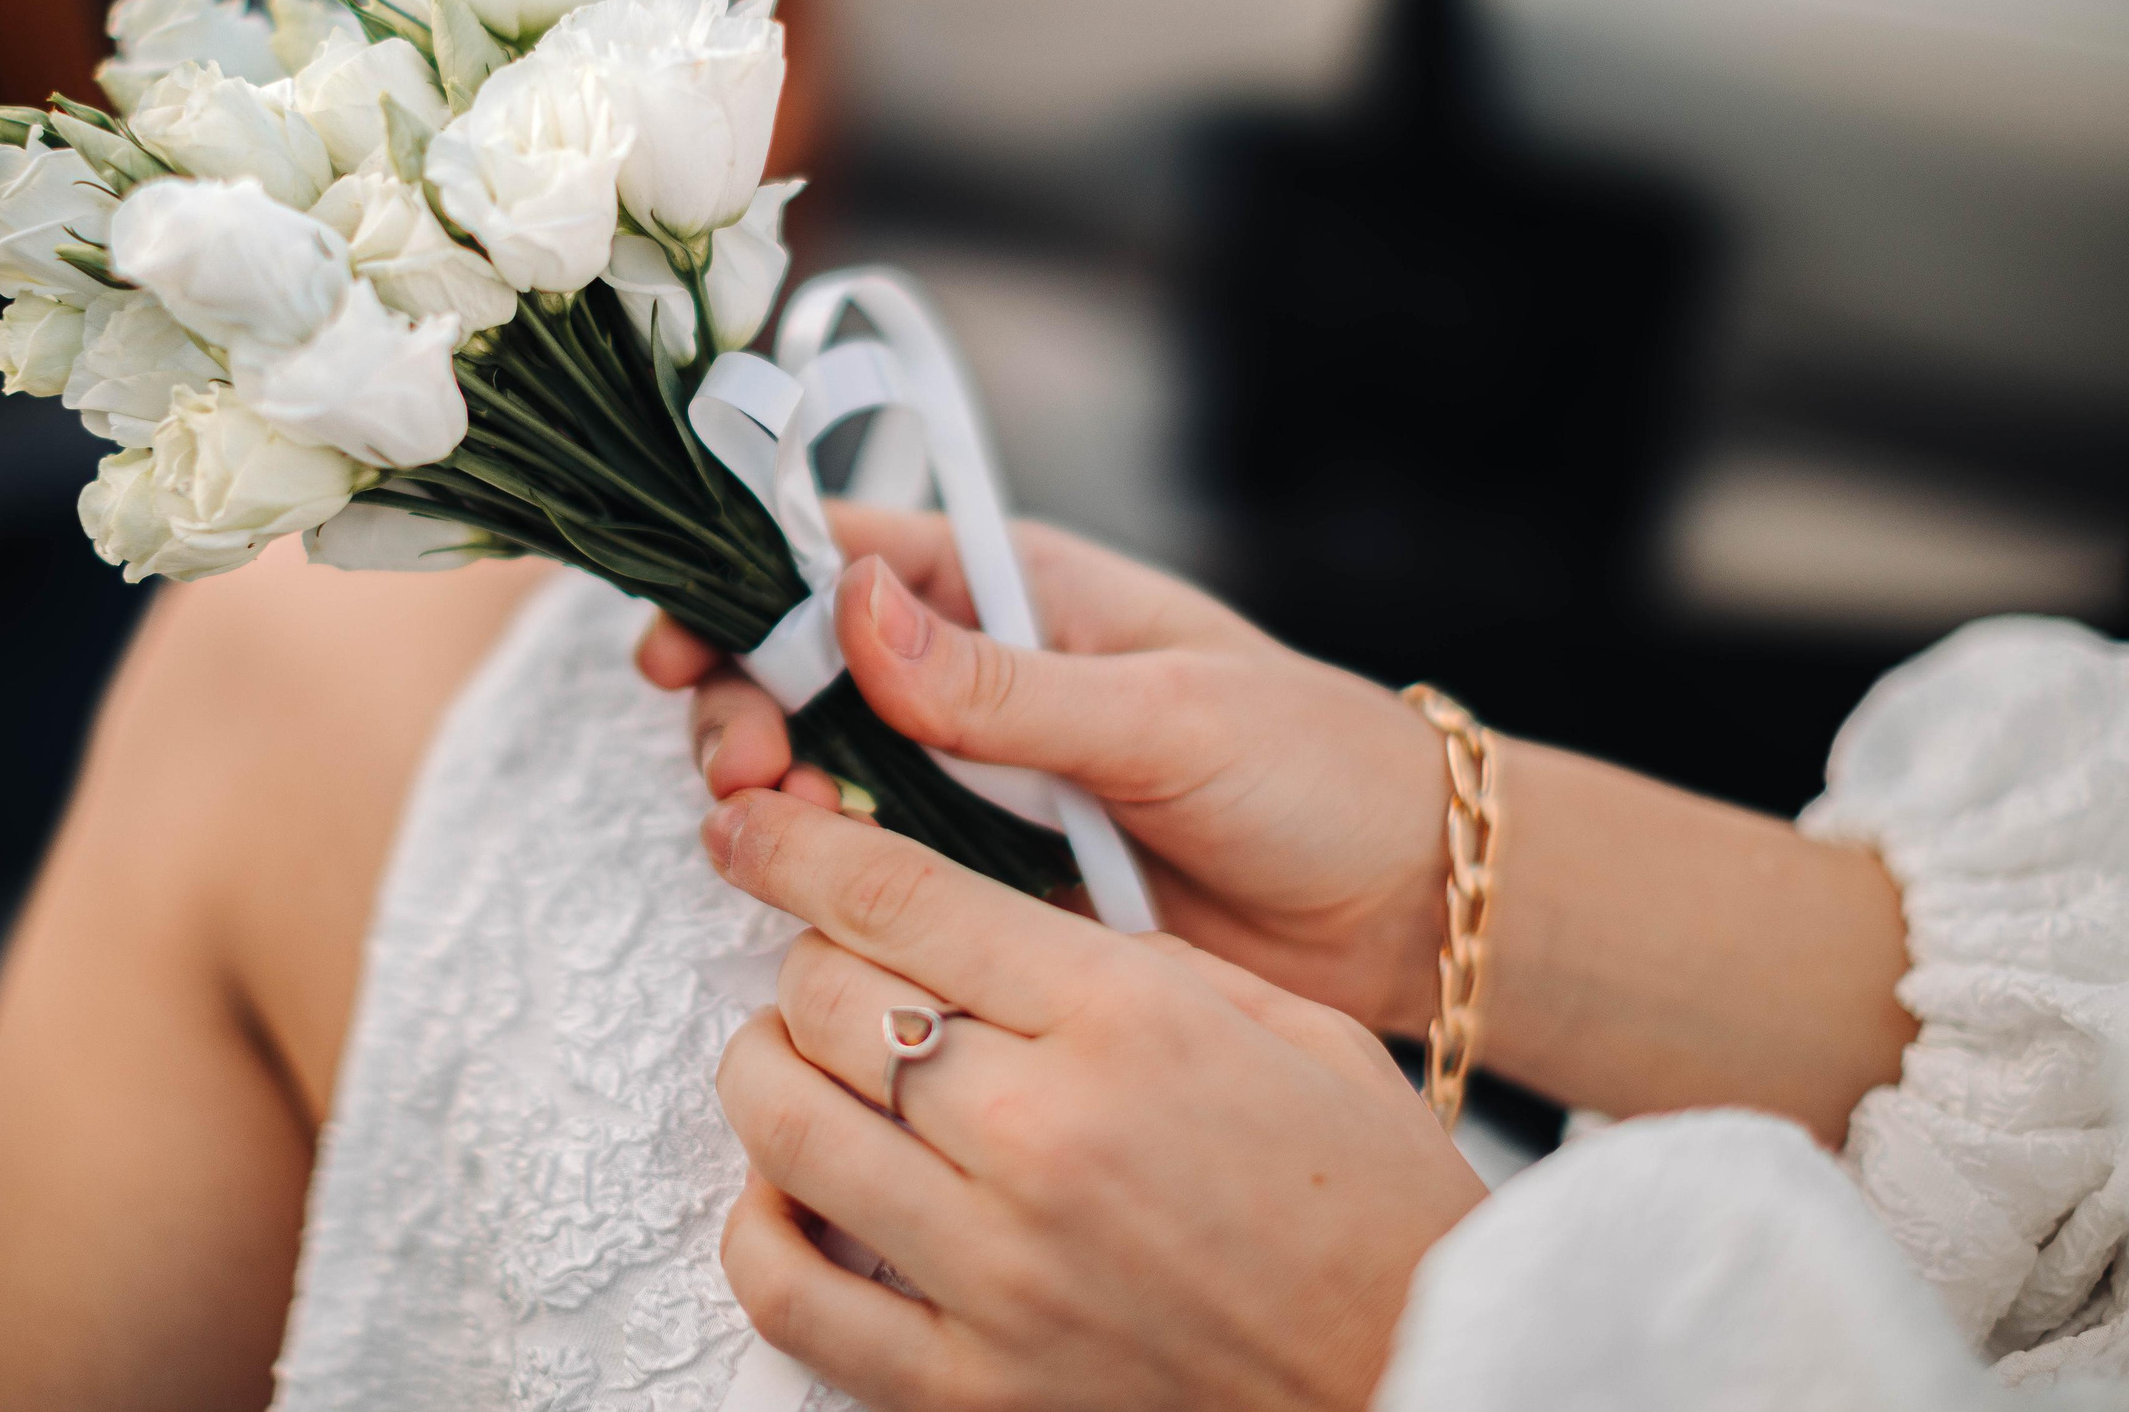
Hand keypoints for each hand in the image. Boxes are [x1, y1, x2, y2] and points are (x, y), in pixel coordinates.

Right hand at [640, 504, 1454, 1034]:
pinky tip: (817, 894)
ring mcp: (976, 781)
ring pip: (823, 768)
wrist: (1404, 908)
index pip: (846, 556)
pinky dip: (830, 874)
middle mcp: (978, 679)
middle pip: (801, 666)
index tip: (685, 644)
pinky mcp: (988, 880)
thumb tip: (848, 603)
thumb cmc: (1313, 769)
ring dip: (777, 792)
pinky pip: (877, 867)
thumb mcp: (1163, 714)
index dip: (746, 585)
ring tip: (776, 826)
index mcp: (1020, 592)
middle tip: (744, 768)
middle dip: (745, 706)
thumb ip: (1003, 682)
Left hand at [705, 789, 1486, 1411]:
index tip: (754, 827)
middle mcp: (1045, 1139)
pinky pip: (790, 1297)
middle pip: (822, 997)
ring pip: (784, 1126)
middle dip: (809, 958)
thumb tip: (985, 910)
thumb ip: (1126, 953)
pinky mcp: (972, 1391)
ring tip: (805, 1060)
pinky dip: (762, 1229)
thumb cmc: (1377, 1204)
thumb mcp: (1284, 1021)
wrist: (1429, 1384)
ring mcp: (998, 1275)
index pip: (898, 896)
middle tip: (840, 964)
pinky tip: (795, 1193)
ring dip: (769, 1070)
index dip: (798, 845)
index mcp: (1129, 1023)